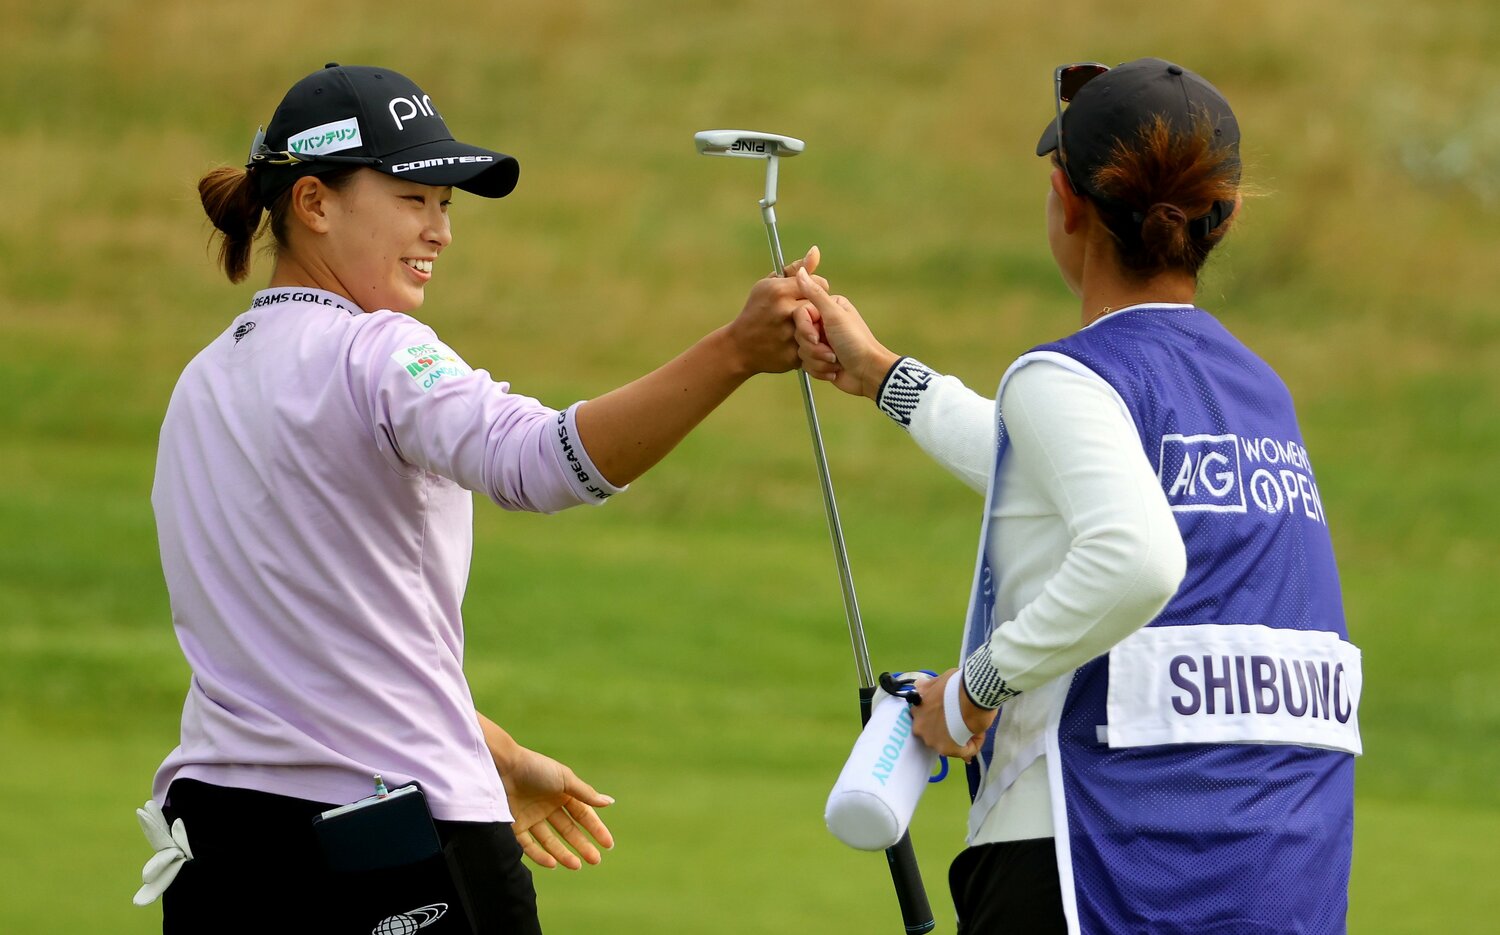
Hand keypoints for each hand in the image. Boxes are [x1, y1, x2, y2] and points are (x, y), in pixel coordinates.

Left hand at [497, 744, 615, 869]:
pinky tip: (553, 863)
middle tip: (595, 861)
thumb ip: (586, 794)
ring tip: (576, 865)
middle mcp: (547, 807)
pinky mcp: (515, 826)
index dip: (595, 829)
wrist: (501, 767)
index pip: (583, 815)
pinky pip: (529, 845)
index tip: (608, 844)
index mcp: (561, 793)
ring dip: (564, 854)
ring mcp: (531, 818)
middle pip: (568, 830)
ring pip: (550, 841)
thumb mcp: (565, 779)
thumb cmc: (535, 768)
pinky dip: (540, 855)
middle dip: (582, 845)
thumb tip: (609, 802)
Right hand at [724, 246, 826, 375]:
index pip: (818, 283)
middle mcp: (785, 311)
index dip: (816, 289)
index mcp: (779, 291)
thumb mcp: (769, 286)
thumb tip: (816, 251)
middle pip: (820, 304)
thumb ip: (795, 270)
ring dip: (817, 325)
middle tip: (809, 310)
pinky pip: (815, 345)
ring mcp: (789, 334)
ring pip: (820, 325)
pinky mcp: (794, 354)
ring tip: (807, 325)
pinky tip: (802, 341)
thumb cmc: (756, 311)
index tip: (809, 293)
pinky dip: (812, 343)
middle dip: (817, 307)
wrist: (739, 348)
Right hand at [793, 267, 898, 399]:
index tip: (816, 337)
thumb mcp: (834, 315)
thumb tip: (801, 272)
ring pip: (801, 351)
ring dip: (818, 360)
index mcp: (827, 308)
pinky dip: (819, 370)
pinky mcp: (820, 359)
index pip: (799, 315)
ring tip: (835, 361)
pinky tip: (833, 370)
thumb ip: (815, 294)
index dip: (805, 329)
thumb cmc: (856, 342)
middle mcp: (823, 323)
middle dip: (814, 348)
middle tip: (831, 352)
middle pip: (799, 334)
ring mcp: (821, 342)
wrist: (867, 373)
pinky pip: (806, 365)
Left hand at [908, 668, 994, 761]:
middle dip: (948, 730)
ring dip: (960, 738)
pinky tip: (980, 734)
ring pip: (948, 744)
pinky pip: (962, 752)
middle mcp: (919, 727)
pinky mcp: (946, 749)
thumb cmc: (958, 684)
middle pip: (936, 733)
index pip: (926, 719)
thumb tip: (919, 685)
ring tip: (974, 726)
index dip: (940, 718)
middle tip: (964, 721)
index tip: (952, 715)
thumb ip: (928, 687)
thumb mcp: (938, 681)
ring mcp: (931, 740)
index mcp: (916, 710)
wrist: (973, 692)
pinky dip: (972, 746)